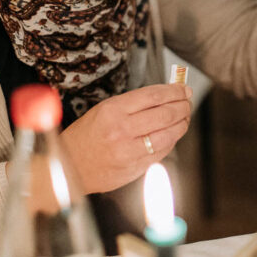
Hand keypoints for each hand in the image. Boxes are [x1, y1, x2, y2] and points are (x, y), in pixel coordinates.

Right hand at [60, 83, 191, 193]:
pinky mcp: (135, 168)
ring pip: (168, 134)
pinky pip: (162, 152)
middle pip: (165, 114)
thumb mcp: (103, 110)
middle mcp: (121, 130)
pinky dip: (171, 141)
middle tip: (187, 101)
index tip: (183, 88)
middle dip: (183, 105)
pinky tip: (173, 134)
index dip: (174, 90)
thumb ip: (133, 103)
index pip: (153, 95)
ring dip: (182, 123)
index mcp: (112, 111)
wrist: (68, 168)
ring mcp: (129, 151)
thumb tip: (165, 94)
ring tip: (185, 117)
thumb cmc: (86, 136)